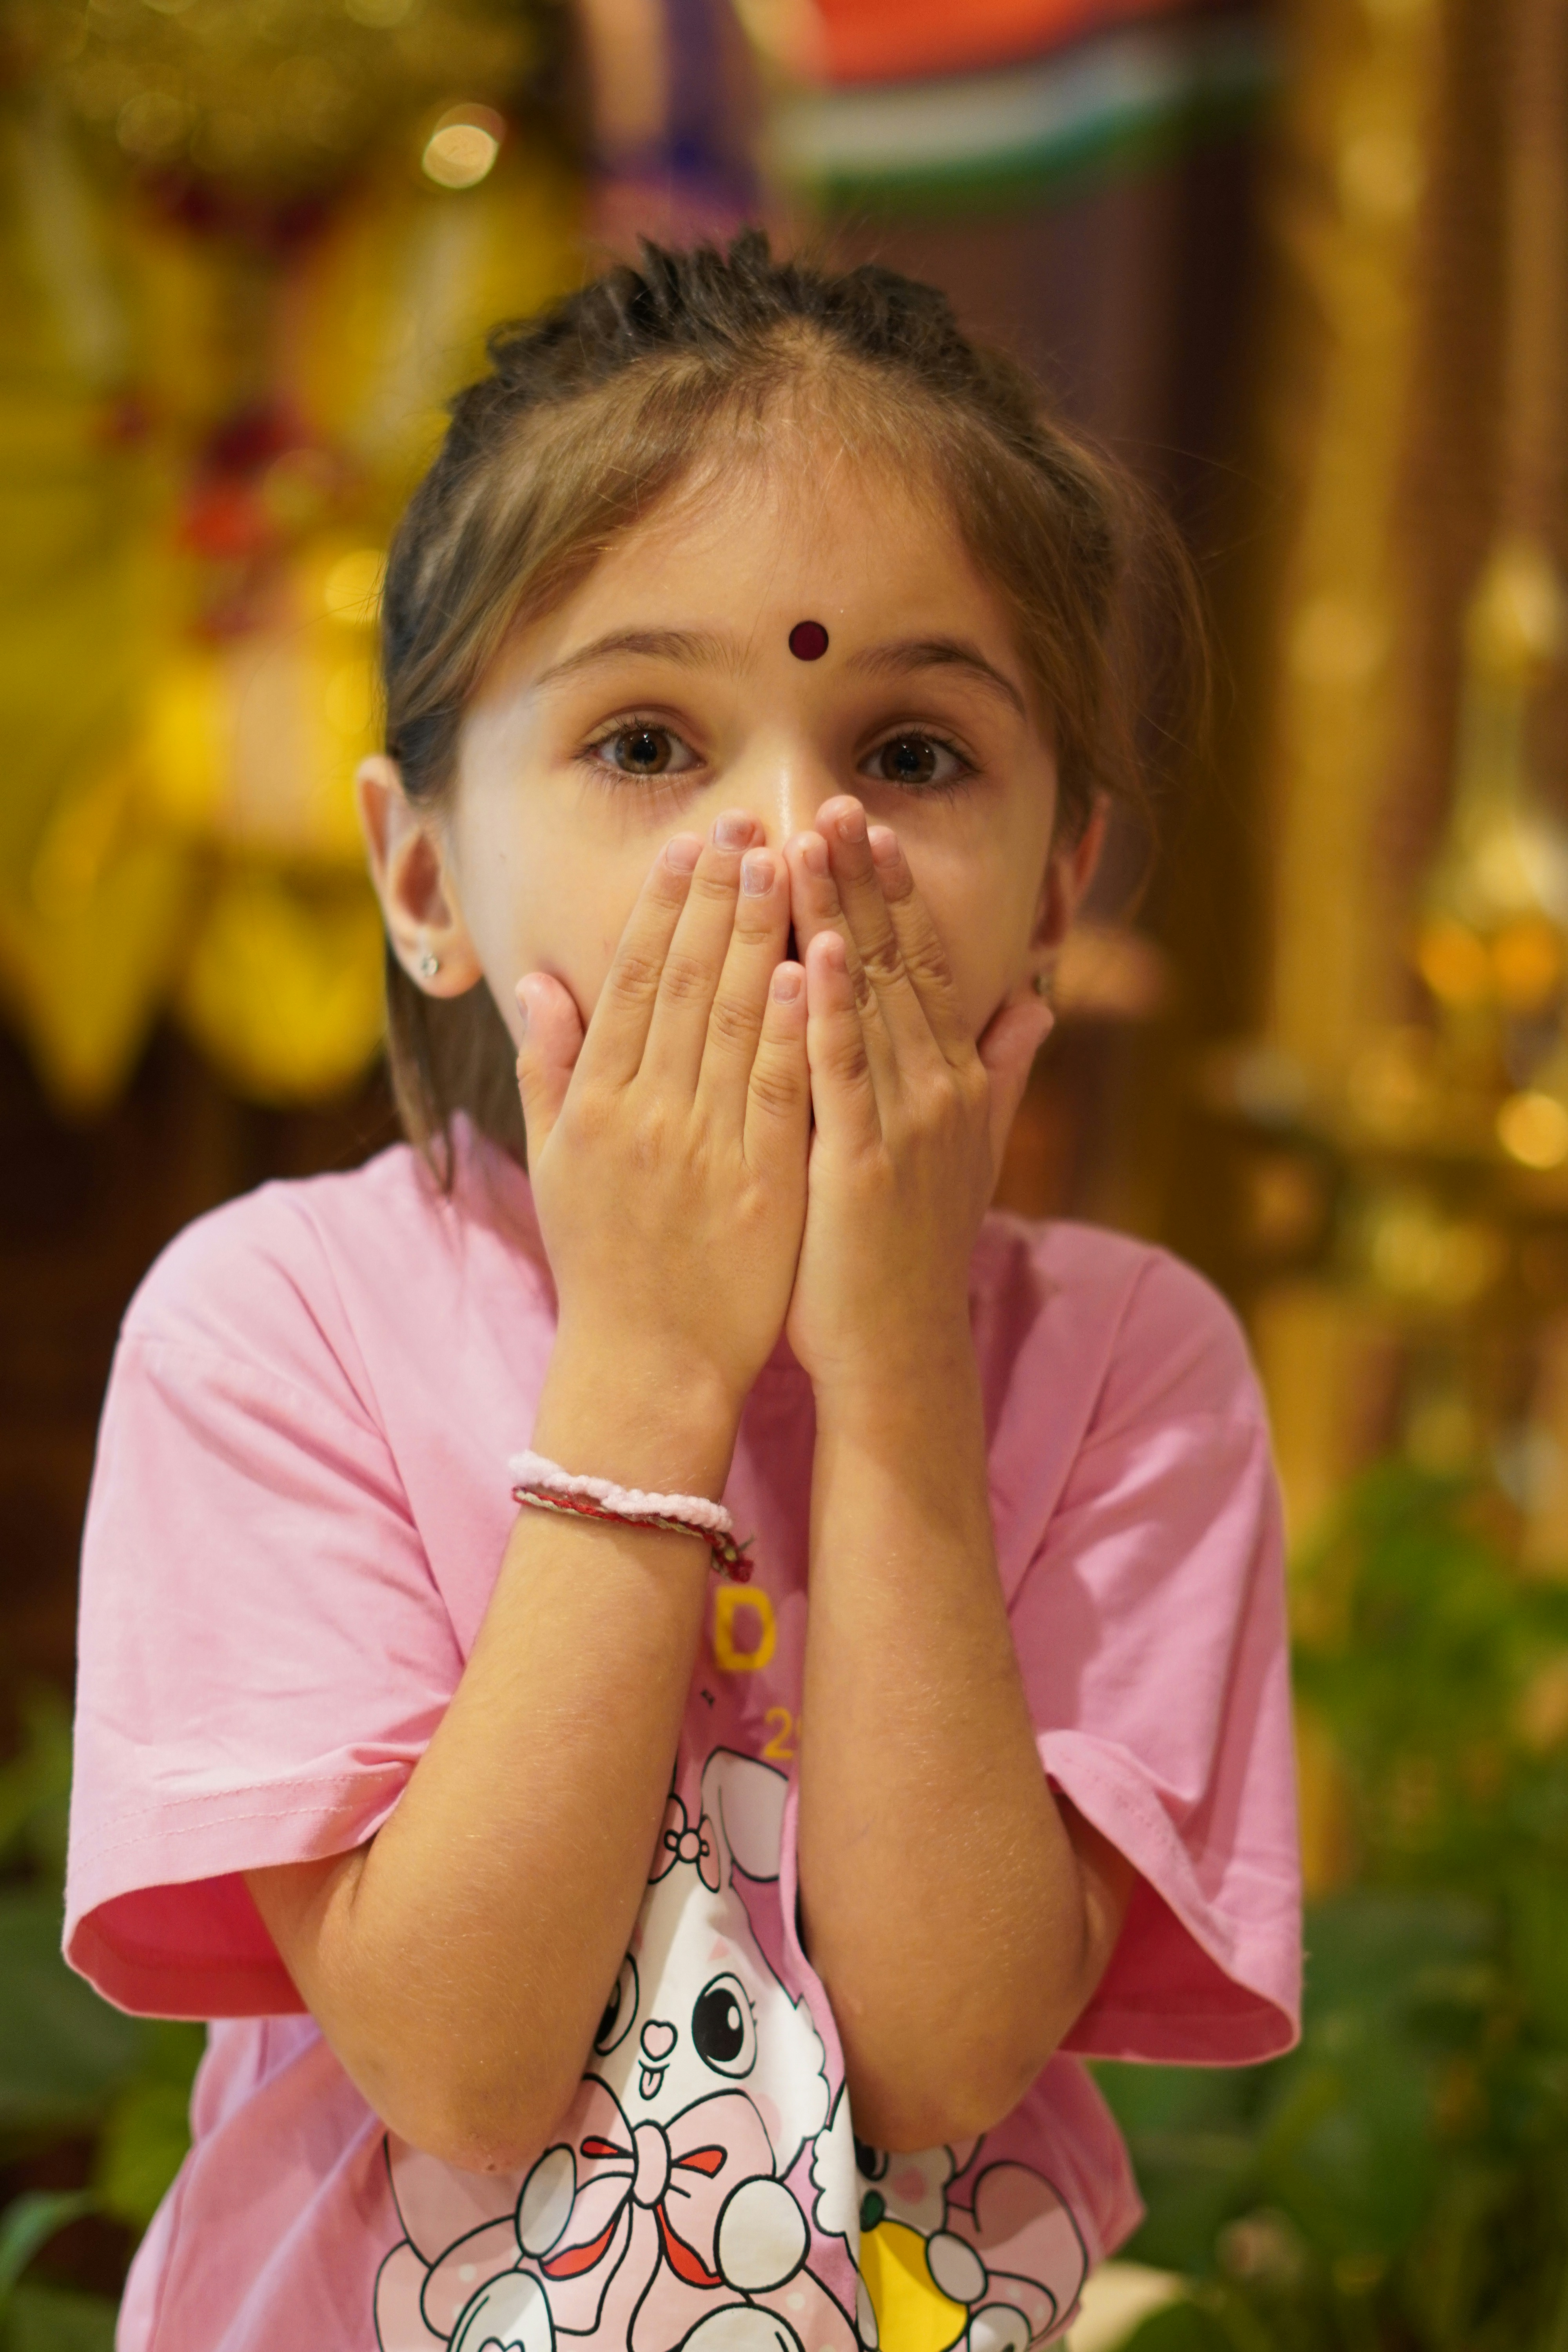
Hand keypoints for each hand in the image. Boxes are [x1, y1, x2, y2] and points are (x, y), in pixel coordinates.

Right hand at [515, 816, 809, 1482]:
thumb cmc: (605, 1261)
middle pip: (685, 982)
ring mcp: (702, 1148)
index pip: (633, 980)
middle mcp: (644, 1113)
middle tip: (750, 820)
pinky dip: (790, 1026)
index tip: (691, 842)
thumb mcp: (554, 1165)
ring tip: (786, 862)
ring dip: (759, 935)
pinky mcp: (759, 1184)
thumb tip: (538, 983)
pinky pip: (775, 1090)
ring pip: (732, 1020)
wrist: (650, 1362)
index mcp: (596, 1102)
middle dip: (718, 895)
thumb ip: (548, 1070)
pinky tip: (809, 965)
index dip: (663, 905)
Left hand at [782, 797, 1053, 1402]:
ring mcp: (904, 1124)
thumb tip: (1038, 1004)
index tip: (866, 826)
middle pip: (898, 964)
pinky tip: (817, 949)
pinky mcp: (860, 1163)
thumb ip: (1000, 1074)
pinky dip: (832, 1009)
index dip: (896, 893)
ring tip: (813, 843)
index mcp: (951, 1082)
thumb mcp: (967, 1153)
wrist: (895, 1351)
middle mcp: (937, 1090)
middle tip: (834, 801)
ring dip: (842, 917)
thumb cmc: (909, 1252)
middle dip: (864, 880)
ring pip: (871, 1001)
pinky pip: (843, 1073)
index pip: (924, 967)